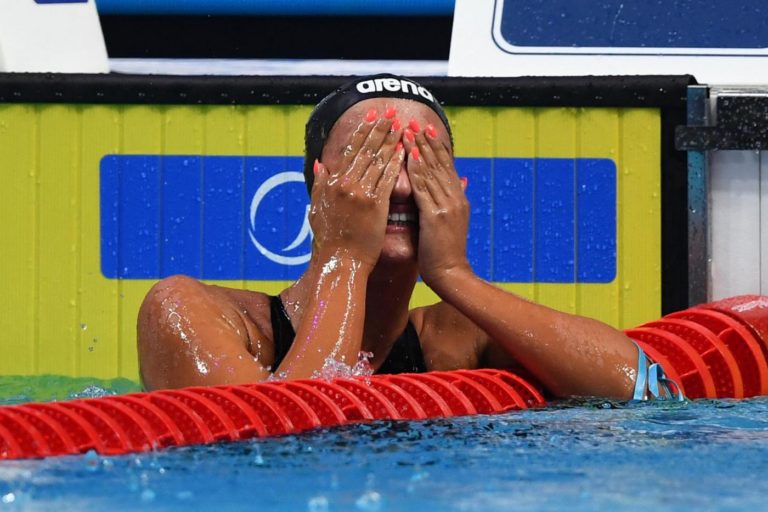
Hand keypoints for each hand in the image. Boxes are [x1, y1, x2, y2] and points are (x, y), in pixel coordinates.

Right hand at [310, 109, 404, 267]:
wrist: (340, 262)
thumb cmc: (329, 239)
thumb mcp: (317, 208)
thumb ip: (319, 183)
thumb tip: (320, 163)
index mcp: (333, 183)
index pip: (349, 150)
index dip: (362, 131)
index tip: (372, 116)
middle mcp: (345, 184)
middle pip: (365, 150)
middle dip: (379, 129)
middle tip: (391, 112)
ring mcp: (361, 194)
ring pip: (378, 160)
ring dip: (390, 140)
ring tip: (400, 125)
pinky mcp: (375, 205)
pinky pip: (387, 178)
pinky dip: (395, 162)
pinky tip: (404, 150)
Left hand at [402, 121, 471, 287]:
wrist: (452, 274)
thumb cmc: (447, 252)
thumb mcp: (455, 221)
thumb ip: (457, 199)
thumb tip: (465, 180)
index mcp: (459, 199)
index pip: (447, 166)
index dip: (436, 147)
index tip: (426, 129)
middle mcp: (455, 198)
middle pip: (440, 164)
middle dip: (427, 142)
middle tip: (416, 122)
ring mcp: (446, 206)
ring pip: (431, 172)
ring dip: (418, 149)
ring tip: (408, 131)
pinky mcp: (435, 216)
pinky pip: (423, 188)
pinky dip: (416, 170)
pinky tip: (407, 156)